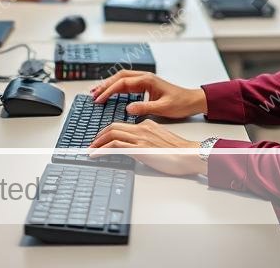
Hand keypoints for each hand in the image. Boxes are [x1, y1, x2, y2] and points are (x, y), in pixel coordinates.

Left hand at [89, 120, 203, 176]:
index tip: (102, 138)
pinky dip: (102, 150)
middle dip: (99, 135)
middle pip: (113, 127)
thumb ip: (148, 141)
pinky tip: (96, 155)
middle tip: (92, 144)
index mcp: (147, 125)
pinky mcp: (139, 149)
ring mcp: (140, 138)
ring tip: (90, 150)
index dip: (108, 131)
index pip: (122, 125)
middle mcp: (141, 128)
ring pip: (111, 135)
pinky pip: (115, 146)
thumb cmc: (180, 152)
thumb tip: (138, 149)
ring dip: (97, 143)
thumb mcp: (161, 142)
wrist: (189, 154)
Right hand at [90, 71, 206, 118]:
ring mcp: (144, 81)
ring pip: (122, 79)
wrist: (192, 101)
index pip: (123, 83)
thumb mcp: (163, 108)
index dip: (109, 90)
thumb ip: (145, 107)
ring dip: (109, 85)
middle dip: (105, 85)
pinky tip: (110, 93)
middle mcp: (145, 77)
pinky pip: (127, 84)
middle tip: (93, 94)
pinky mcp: (145, 86)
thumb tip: (128, 108)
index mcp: (148, 80)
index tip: (99, 99)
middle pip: (119, 77)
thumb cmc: (180, 103)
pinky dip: (116, 88)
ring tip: (96, 92)